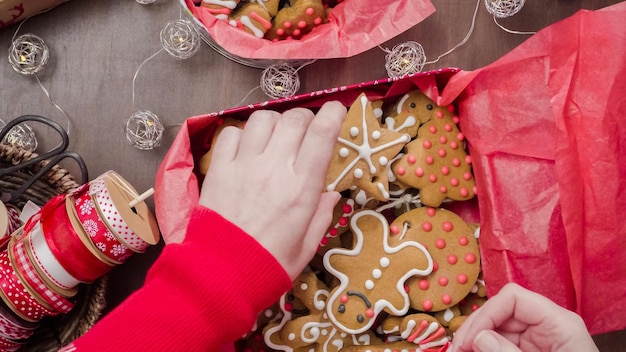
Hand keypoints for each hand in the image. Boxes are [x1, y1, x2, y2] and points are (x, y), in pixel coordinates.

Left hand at [199, 101, 346, 279]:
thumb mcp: (306, 245)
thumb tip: (332, 194)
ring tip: (275, 138)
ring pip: (263, 119)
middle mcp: (274, 168)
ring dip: (275, 123)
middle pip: (295, 118)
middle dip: (306, 118)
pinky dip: (243, 134)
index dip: (334, 113)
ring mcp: (244, 165)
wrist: (220, 276)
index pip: (323, 133)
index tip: (338, 111)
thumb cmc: (270, 264)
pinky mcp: (219, 169)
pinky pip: (232, 133)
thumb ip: (322, 215)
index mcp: (302, 187)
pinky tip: (246, 149)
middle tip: (306, 132)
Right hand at [450, 283, 597, 351]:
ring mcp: (538, 341)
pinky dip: (484, 348)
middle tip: (456, 350)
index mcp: (559, 323)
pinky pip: (501, 344)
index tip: (468, 339)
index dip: (486, 313)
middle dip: (475, 329)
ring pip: (497, 329)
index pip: (513, 298)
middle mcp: (547, 326)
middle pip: (501, 312)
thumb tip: (479, 337)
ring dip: (475, 339)